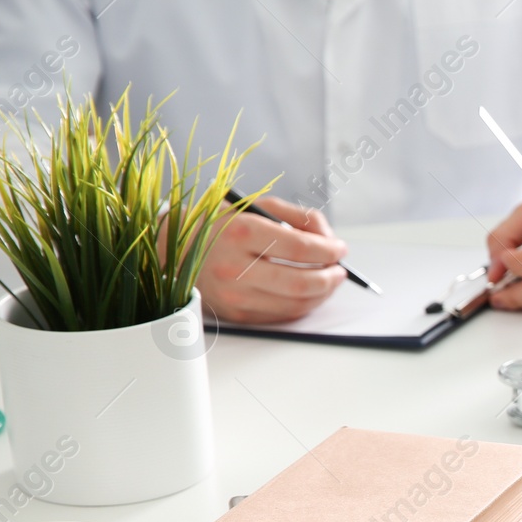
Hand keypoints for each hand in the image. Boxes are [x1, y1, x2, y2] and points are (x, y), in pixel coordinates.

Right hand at [197, 196, 347, 323]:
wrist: (179, 251)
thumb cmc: (225, 226)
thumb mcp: (258, 207)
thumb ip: (299, 218)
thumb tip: (330, 240)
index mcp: (240, 232)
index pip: (299, 248)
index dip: (329, 251)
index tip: (341, 249)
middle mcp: (234, 267)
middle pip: (301, 283)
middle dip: (330, 278)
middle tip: (340, 270)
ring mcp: (234, 295)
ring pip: (296, 304)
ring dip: (322, 294)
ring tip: (329, 280)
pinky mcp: (237, 315)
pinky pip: (282, 315)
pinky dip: (304, 304)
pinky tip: (309, 292)